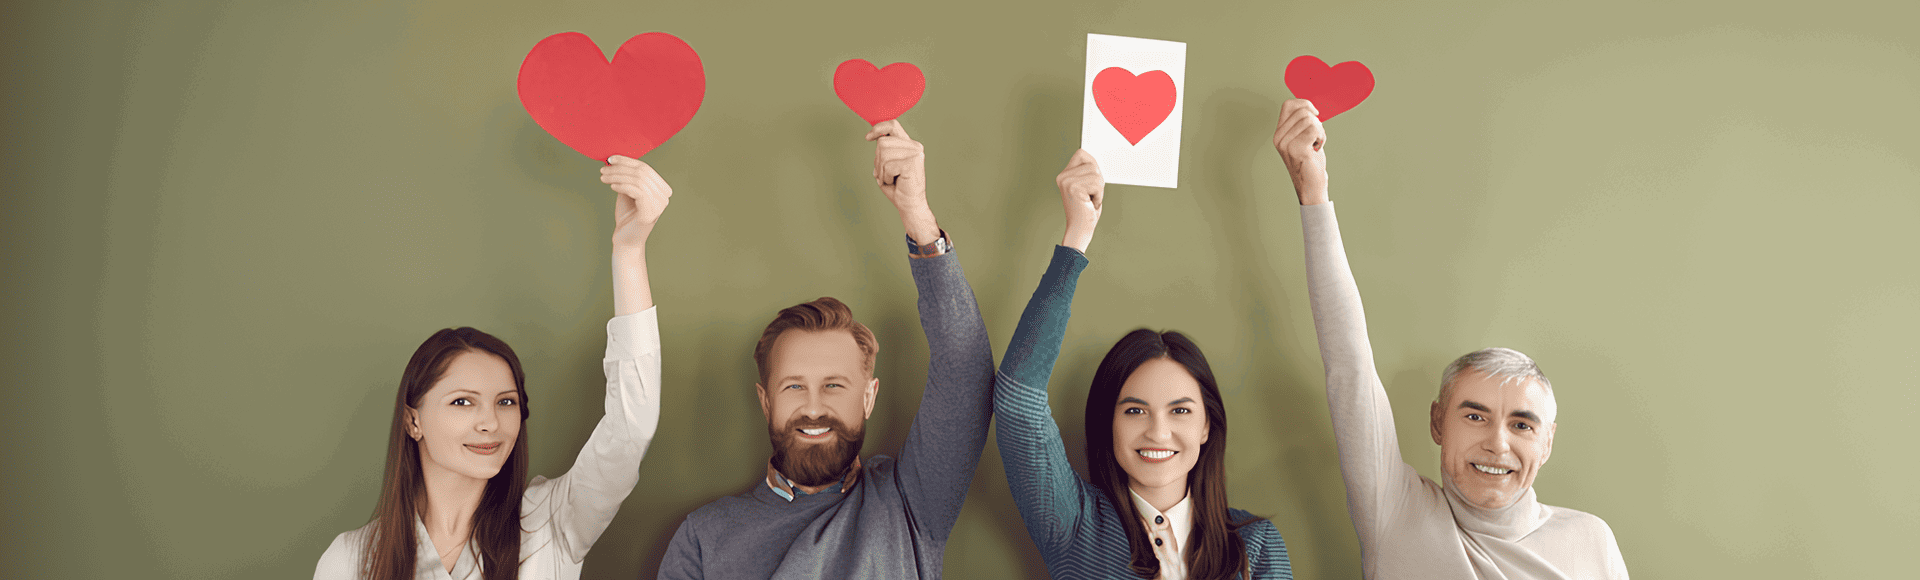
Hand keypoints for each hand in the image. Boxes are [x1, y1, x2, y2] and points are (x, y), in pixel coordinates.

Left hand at [601, 155, 671, 249]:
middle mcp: (664, 197)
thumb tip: (615, 159)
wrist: (625, 240)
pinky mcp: (650, 212)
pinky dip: (622, 186)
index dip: (627, 161)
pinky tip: (611, 186)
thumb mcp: (628, 191)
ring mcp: (659, 205)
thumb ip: (627, 177)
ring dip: (617, 176)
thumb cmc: (627, 216)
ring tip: (603, 178)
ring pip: (637, 180)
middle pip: (642, 173)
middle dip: (620, 168)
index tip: (610, 158)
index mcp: (662, 189)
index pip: (646, 168)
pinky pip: (636, 191)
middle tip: (603, 169)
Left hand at [866, 120, 939, 243]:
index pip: (892, 125)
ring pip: (883, 153)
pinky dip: (886, 177)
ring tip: (891, 178)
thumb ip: (883, 151)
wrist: (910, 205)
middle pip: (882, 142)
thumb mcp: (886, 165)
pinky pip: (888, 166)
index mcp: (908, 144)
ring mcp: (915, 154)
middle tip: (885, 174)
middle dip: (877, 161)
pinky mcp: (912, 163)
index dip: (878, 128)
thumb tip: (872, 136)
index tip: (868, 138)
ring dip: (882, 170)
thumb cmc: (898, 188)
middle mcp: (914, 146)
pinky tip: (895, 182)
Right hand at [1055, 149, 1104, 252]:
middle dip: (1098, 180)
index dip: (1092, 165)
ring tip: (1090, 199)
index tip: (1091, 182)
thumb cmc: (1086, 210)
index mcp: (1064, 175)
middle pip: (1092, 163)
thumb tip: (1097, 157)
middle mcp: (1063, 176)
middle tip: (1090, 194)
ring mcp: (1067, 181)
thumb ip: (1089, 171)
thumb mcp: (1088, 186)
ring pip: (1096, 174)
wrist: (1080, 229)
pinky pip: (1097, 184)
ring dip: (1099, 189)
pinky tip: (1089, 203)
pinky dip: (1098, 195)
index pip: (1082, 153)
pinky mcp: (1074, 188)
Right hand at [1273, 99, 1328, 204]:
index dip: (1304, 104)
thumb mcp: (1302, 138)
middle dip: (1316, 121)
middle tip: (1316, 137)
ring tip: (1316, 144)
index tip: (1315, 114)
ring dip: (1320, 130)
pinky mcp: (1297, 150)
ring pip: (1310, 120)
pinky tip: (1317, 148)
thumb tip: (1309, 107)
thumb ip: (1301, 124)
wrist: (1311, 186)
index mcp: (1278, 134)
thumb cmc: (1310, 162)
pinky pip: (1314, 129)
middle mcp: (1279, 138)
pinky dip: (1321, 136)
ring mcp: (1286, 144)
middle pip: (1302, 112)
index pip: (1288, 105)